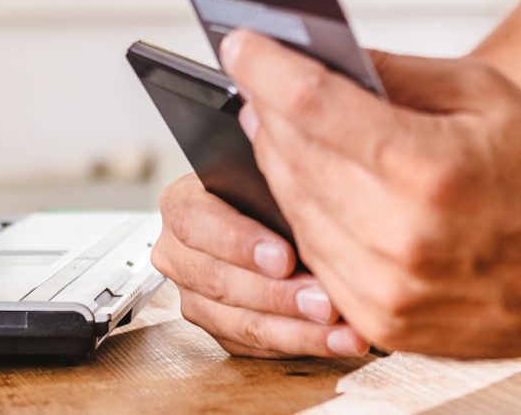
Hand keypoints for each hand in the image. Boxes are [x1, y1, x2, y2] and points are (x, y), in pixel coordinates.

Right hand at [152, 173, 370, 357]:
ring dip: (296, 331)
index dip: (242, 243)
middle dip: (279, 296)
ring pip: (238, 323)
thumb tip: (305, 182)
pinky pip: (253, 346)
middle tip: (326, 302)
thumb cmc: (266, 190)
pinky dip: (298, 345)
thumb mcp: (266, 174)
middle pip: (220, 281)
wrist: (264, 215)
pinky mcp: (217, 328)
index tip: (285, 257)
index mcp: (182, 205)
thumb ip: (276, 180)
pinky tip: (335, 341)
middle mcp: (179, 254)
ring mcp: (194, 296)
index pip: (198, 223)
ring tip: (341, 332)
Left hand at [222, 31, 520, 359]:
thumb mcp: (484, 95)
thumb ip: (396, 74)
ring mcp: (389, 289)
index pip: (313, 107)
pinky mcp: (385, 323)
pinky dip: (308, 219)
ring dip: (281, 166)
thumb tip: (324, 57)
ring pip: (295, 212)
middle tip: (261, 82)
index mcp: (430, 169)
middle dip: (269, 113)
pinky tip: (316, 188)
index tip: (241, 45)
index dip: (266, 68)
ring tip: (283, 130)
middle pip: (293, 159)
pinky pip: (317, 259)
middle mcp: (402, 237)